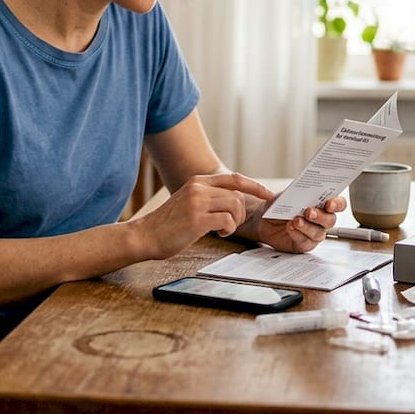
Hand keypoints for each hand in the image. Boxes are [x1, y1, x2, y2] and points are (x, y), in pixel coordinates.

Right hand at [133, 172, 268, 258]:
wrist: (146, 235)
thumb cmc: (168, 223)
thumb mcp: (188, 201)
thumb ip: (208, 196)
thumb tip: (234, 199)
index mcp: (198, 181)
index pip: (234, 178)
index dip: (255, 186)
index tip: (268, 194)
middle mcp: (198, 188)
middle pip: (238, 195)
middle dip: (241, 213)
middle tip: (231, 224)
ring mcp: (197, 202)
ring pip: (235, 207)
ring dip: (235, 222)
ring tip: (223, 230)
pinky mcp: (197, 219)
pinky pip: (227, 221)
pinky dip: (229, 229)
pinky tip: (219, 234)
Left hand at [252, 195, 345, 252]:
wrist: (263, 218)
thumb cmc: (279, 205)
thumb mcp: (286, 195)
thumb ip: (297, 193)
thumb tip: (304, 191)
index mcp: (322, 204)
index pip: (339, 204)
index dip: (337, 204)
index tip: (329, 203)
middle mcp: (321, 220)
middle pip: (330, 220)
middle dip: (320, 216)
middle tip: (309, 211)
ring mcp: (314, 233)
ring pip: (318, 233)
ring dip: (308, 226)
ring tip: (296, 220)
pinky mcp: (304, 245)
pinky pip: (305, 242)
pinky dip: (297, 234)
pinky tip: (290, 228)